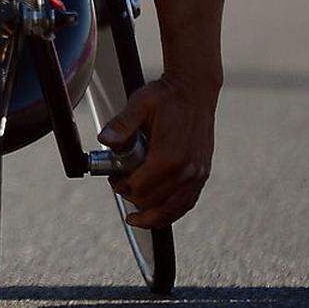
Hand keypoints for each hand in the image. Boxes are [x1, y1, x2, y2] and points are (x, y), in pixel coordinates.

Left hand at [99, 76, 215, 228]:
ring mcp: (197, 174)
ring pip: (173, 209)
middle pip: (154, 201)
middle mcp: (186, 170)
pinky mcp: (203, 173)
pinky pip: (188, 203)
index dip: (122, 187)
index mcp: (168, 156)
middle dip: (133, 199)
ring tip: (137, 220)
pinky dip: (172, 212)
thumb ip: (122, 124)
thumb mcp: (140, 104)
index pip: (140, 187)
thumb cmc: (167, 96)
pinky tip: (160, 213)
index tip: (114, 179)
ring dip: (152, 217)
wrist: (195, 89)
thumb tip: (105, 140)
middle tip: (121, 187)